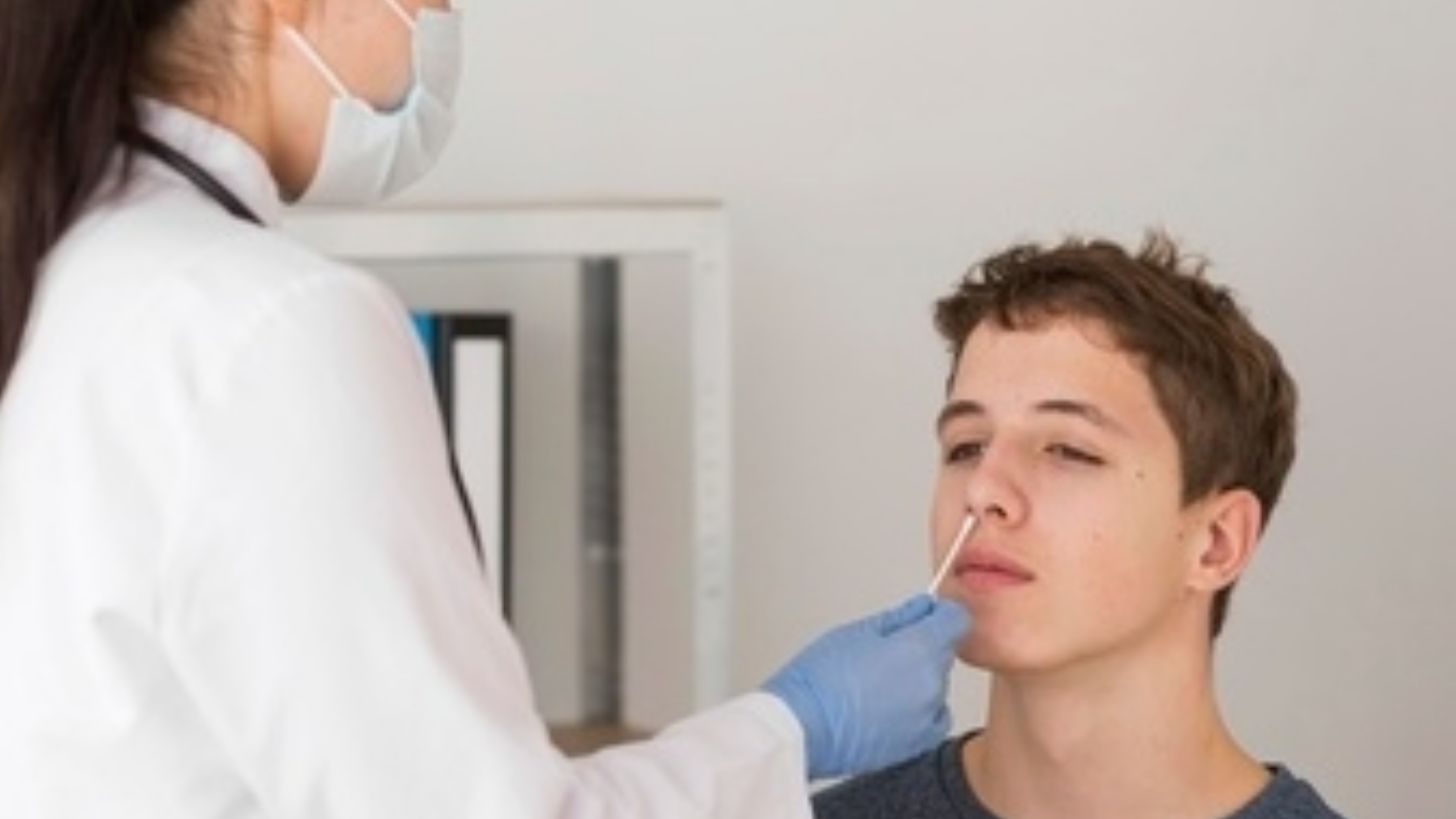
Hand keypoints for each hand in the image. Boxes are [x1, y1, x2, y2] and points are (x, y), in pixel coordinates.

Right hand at [762, 594, 969, 779]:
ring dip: (918, 678)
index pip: (955, 620)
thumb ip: (898, 618)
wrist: (803, 727)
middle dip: (923, 646)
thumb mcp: (856, 631)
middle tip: (885, 650)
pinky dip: (920, 709)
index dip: (941, 613)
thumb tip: (920, 608)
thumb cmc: (820, 679)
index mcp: (918, 649)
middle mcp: (931, 683)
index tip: (928, 615)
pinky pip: (933, 716)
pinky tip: (889, 705)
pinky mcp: (918, 742)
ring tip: (878, 682)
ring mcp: (927, 715)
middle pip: (944, 652)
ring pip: (936, 684)